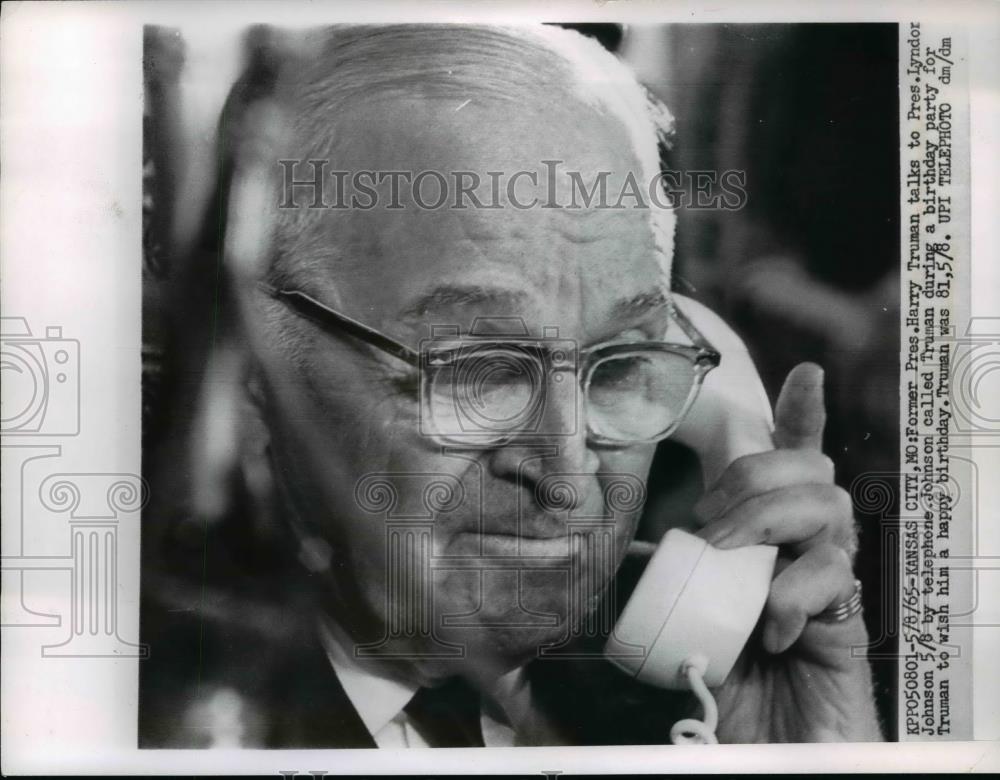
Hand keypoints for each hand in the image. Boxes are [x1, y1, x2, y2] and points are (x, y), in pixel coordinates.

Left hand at [693, 362, 882, 742]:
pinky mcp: (844, 618)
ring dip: (766, 521)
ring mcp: (829, 579)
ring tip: (728, 561)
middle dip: (755, 475)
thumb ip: (671, 583)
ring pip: (826, 507)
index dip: (802, 415)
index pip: (794, 460)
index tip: (805, 374)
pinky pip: (832, 577)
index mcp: (773, 536)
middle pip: (809, 469)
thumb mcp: (691, 620)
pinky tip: (767, 631)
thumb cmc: (734, 681)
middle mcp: (809, 546)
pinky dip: (790, 595)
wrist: (777, 749)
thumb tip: (626, 553)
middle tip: (708, 521)